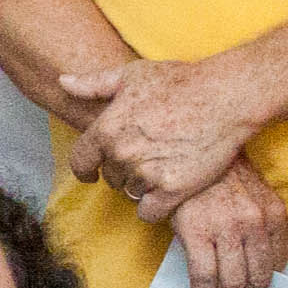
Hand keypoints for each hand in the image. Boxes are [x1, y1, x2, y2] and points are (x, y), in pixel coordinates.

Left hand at [58, 54, 262, 217]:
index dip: (86, 169)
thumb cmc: (180, 81)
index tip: (91, 173)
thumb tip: (62, 81)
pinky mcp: (173, 189)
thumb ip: (93, 83)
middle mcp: (122, 153)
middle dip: (123, 170)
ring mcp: (147, 173)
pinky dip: (156, 207)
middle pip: (110, 178)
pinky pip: (150, 213)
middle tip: (148, 155)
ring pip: (131, 193)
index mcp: (107, 128)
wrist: (225, 96)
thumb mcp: (133, 74)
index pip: (81, 161)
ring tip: (164, 165)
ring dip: (143, 185)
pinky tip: (168, 191)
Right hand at [170, 163, 287, 287]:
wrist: (188, 150)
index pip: (277, 265)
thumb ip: (263, 225)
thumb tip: (261, 265)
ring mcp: (225, 229)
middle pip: (256, 280)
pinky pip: (203, 277)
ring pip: (231, 284)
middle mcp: (254, 223)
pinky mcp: (196, 232)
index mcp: (274, 214)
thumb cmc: (221, 174)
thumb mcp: (255, 193)